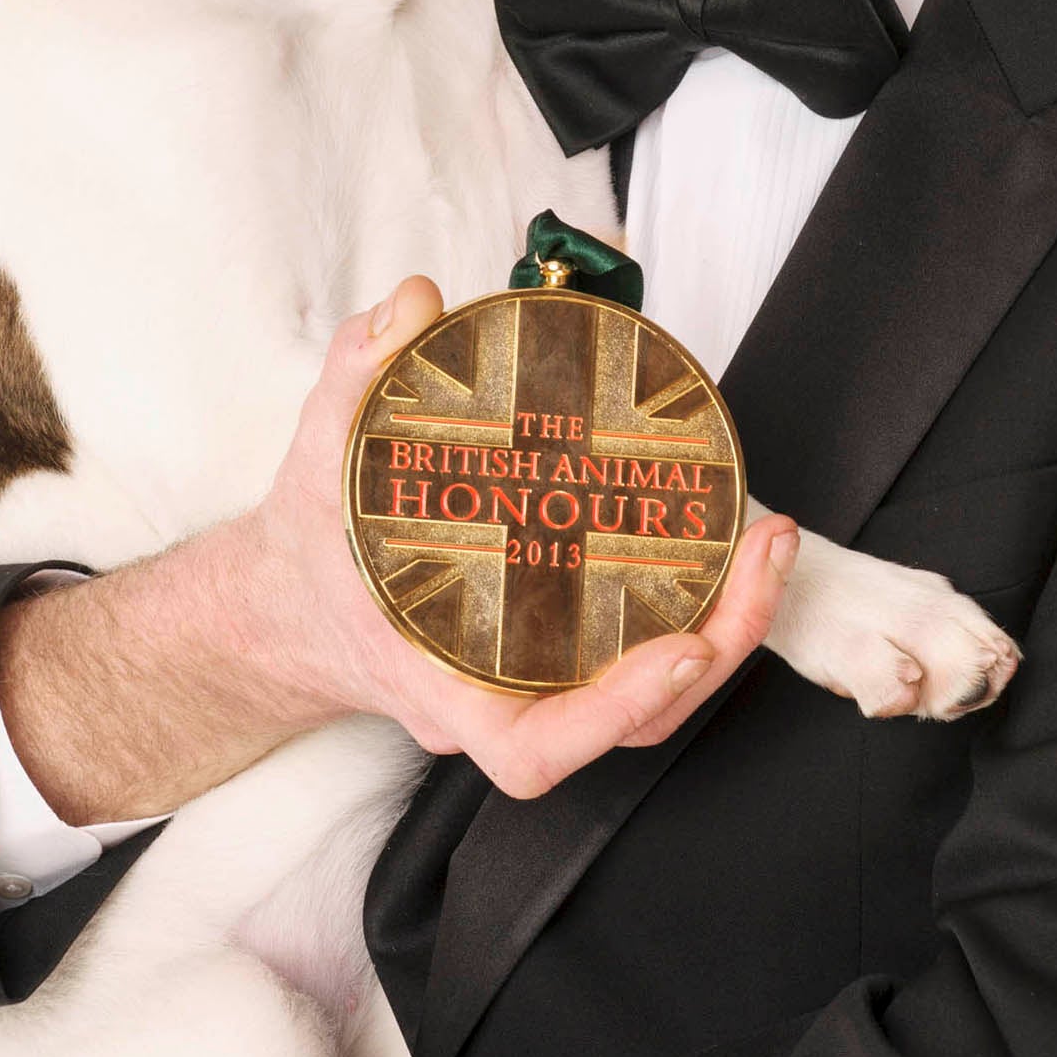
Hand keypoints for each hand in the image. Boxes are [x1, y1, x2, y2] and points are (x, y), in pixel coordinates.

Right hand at [238, 275, 799, 799]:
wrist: (288, 605)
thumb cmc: (309, 550)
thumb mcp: (319, 451)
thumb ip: (360, 371)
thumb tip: (415, 305)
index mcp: (439, 685)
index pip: (533, 751)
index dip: (615, 713)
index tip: (680, 649)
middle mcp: (496, 702)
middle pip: (630, 722)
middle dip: (715, 646)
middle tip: (762, 553)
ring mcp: (531, 689)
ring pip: (648, 699)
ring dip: (724, 628)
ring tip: (768, 543)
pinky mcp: (558, 660)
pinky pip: (638, 657)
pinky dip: (694, 610)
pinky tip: (728, 546)